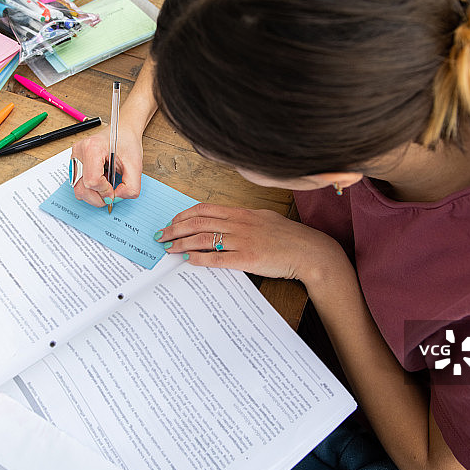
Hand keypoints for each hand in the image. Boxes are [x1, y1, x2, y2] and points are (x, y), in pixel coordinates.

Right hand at [70, 124, 143, 206]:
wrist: (122, 131)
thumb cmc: (127, 143)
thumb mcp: (136, 166)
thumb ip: (130, 187)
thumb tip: (117, 198)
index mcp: (92, 148)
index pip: (93, 181)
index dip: (106, 192)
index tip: (115, 191)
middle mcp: (79, 153)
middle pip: (82, 189)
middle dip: (99, 197)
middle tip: (112, 192)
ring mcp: (74, 159)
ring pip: (78, 189)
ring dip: (95, 194)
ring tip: (107, 183)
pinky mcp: (74, 164)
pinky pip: (79, 185)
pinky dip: (91, 189)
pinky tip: (102, 180)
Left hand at [157, 202, 344, 281]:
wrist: (308, 251)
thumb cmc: (288, 236)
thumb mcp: (264, 218)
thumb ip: (243, 219)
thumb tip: (224, 222)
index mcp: (242, 212)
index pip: (204, 209)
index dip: (183, 215)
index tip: (172, 221)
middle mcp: (239, 223)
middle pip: (198, 222)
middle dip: (175, 229)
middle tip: (161, 236)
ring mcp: (242, 240)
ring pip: (203, 239)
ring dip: (181, 244)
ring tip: (168, 249)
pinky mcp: (247, 259)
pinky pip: (217, 258)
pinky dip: (199, 259)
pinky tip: (188, 261)